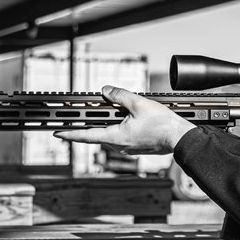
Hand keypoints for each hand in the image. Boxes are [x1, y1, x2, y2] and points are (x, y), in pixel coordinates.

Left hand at [53, 86, 195, 153]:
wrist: (180, 138)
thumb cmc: (163, 125)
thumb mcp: (138, 103)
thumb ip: (119, 96)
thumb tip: (106, 91)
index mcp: (116, 136)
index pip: (86, 135)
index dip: (70, 133)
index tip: (58, 133)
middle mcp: (120, 146)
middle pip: (99, 135)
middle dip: (91, 126)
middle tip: (81, 119)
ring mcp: (130, 148)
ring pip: (112, 136)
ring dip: (108, 126)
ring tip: (111, 115)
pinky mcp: (138, 148)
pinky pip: (124, 138)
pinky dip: (121, 129)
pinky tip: (129, 121)